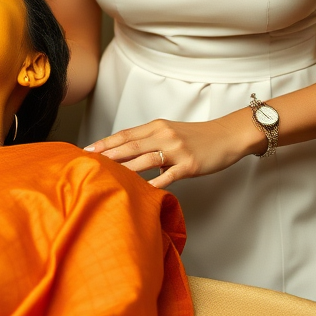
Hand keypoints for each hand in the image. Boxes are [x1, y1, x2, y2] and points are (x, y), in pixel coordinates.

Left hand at [84, 111, 263, 187]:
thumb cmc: (197, 137)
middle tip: (88, 161)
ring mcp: (177, 150)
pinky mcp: (190, 164)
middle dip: (108, 154)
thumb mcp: (171, 133)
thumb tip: (130, 155)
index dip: (106, 142)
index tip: (88, 149)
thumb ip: (150, 141)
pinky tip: (141, 189)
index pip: (126, 134)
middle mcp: (164, 135)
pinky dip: (154, 182)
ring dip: (125, 167)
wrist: (227, 136)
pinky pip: (168, 175)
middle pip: (131, 144)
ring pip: (145, 158)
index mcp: (157, 126)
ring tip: (107, 175)